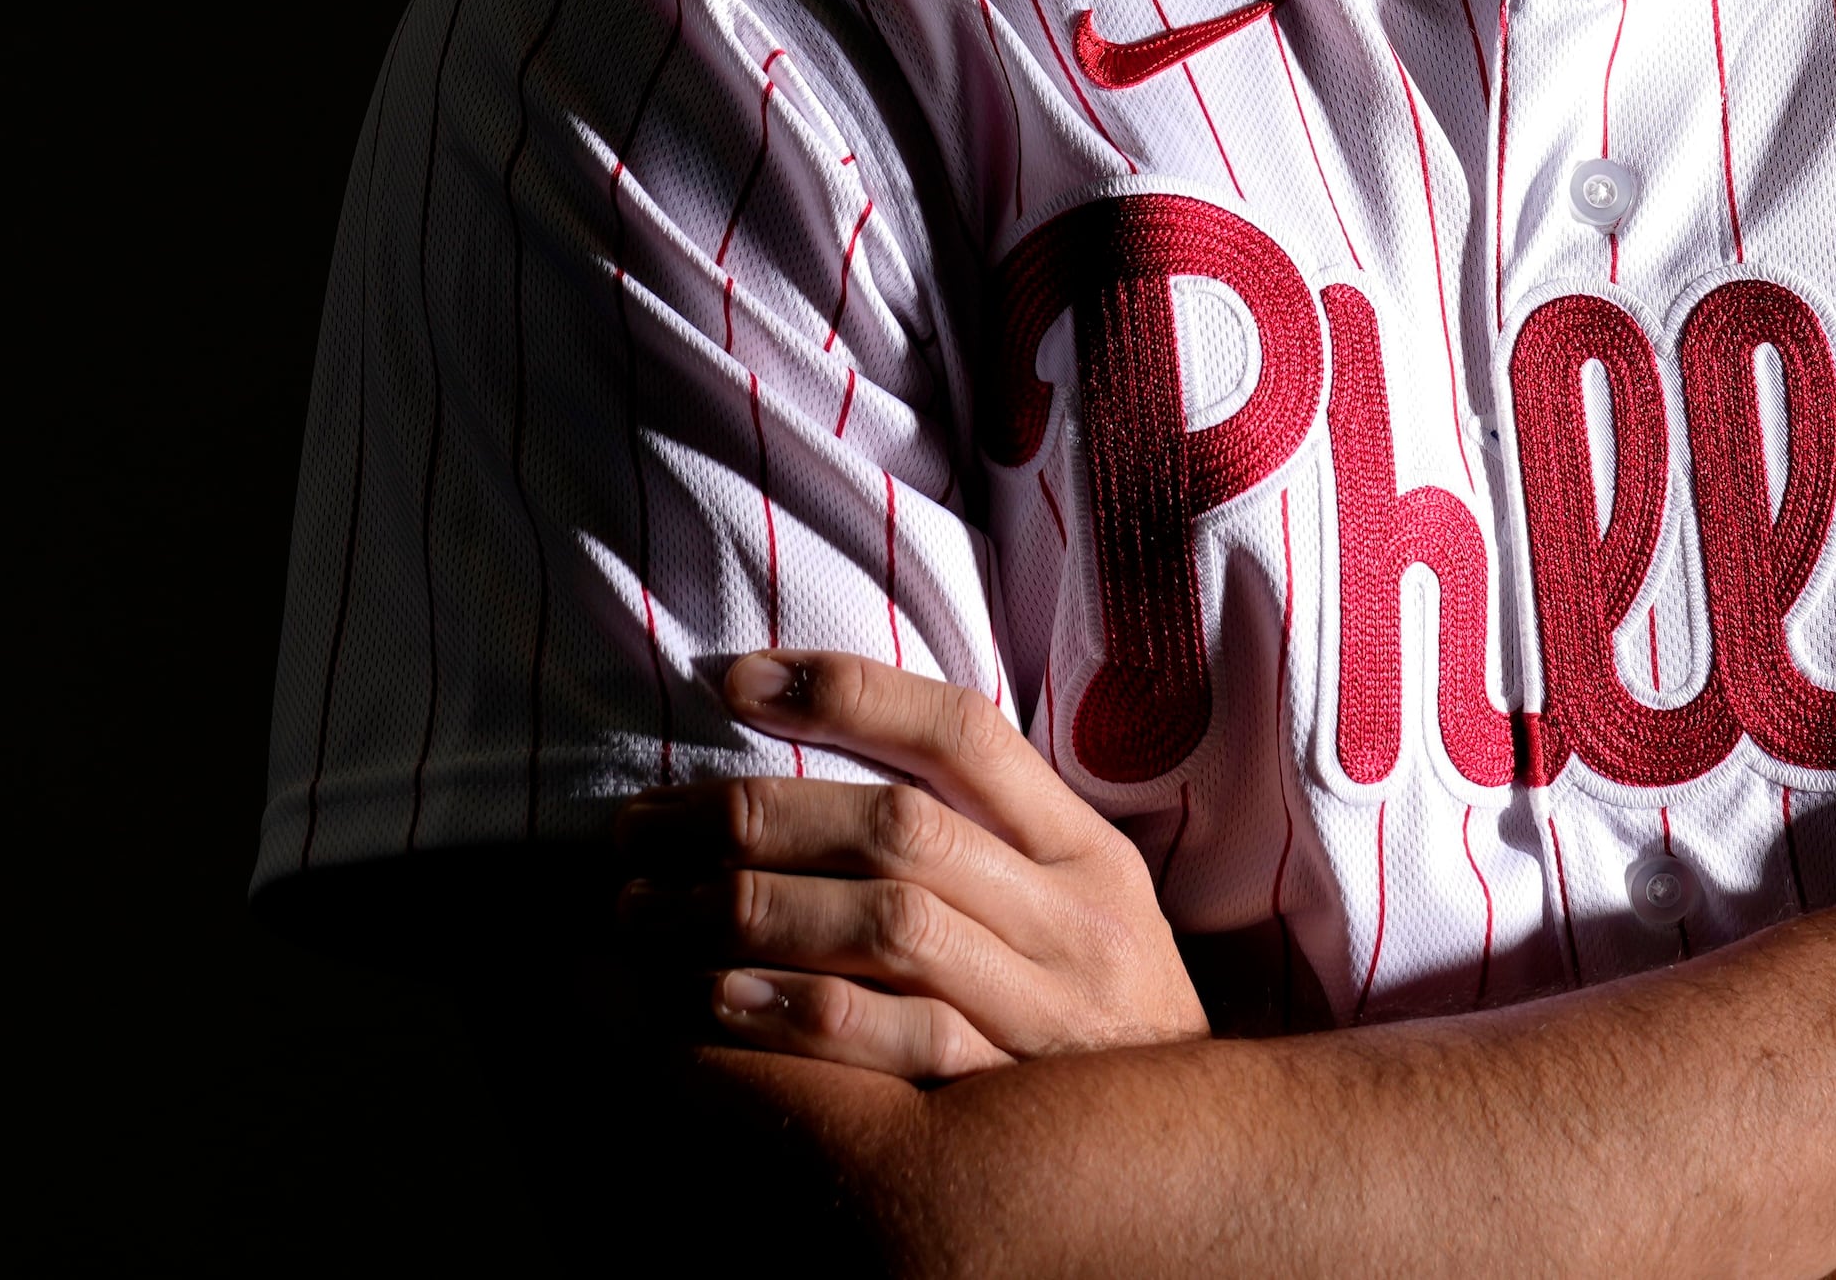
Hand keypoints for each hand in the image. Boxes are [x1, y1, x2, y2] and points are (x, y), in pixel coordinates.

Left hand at [610, 649, 1206, 1083]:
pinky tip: (711, 998)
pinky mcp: (1013, 1098)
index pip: (963, 733)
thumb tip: (819, 748)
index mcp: (1084, 847)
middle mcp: (1076, 916)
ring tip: (646, 910)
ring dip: (748, 909)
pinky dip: (794, 1013)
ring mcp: (1049, 1010)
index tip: (733, 679)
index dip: (847, 690)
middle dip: (753, 813)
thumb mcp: (1075, 904)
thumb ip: (984, 835)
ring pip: (888, 926)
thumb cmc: (1096, 1013)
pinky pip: (893, 1043)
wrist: (1192, 1156)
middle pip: (900, 827)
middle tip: (642, 824)